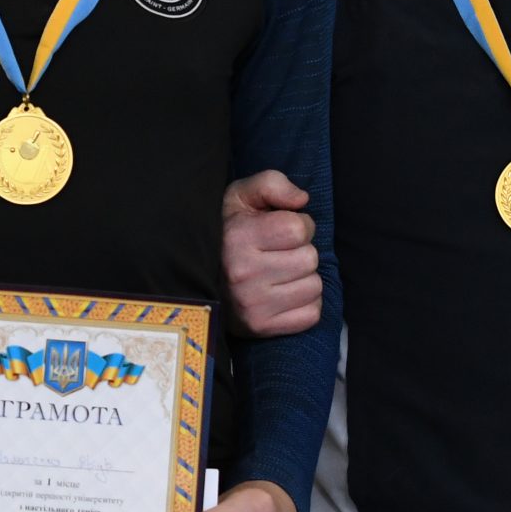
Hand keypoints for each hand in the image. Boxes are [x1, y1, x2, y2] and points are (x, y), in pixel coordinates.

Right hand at [222, 171, 320, 336]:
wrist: (196, 278)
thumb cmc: (227, 232)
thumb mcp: (241, 196)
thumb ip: (272, 184)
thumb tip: (301, 200)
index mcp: (238, 238)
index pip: (299, 229)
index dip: (297, 225)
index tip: (279, 230)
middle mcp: (243, 273)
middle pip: (310, 258)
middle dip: (301, 252)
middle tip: (279, 253)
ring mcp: (252, 305)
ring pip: (314, 286)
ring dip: (303, 278)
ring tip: (279, 274)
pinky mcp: (261, 327)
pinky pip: (311, 314)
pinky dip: (304, 304)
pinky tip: (283, 294)